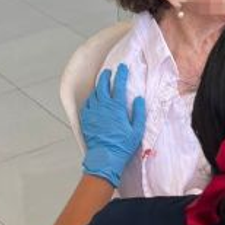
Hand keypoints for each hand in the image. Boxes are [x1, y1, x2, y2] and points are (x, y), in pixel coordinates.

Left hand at [80, 64, 145, 187]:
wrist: (105, 157)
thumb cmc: (122, 145)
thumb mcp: (137, 130)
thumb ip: (138, 113)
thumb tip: (138, 99)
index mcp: (116, 107)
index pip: (118, 85)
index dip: (121, 74)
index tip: (122, 67)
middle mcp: (103, 106)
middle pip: (102, 85)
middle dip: (106, 76)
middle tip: (108, 72)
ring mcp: (93, 112)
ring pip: (94, 93)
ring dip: (97, 86)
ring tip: (101, 83)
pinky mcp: (86, 119)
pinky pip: (87, 104)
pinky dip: (91, 98)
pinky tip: (93, 99)